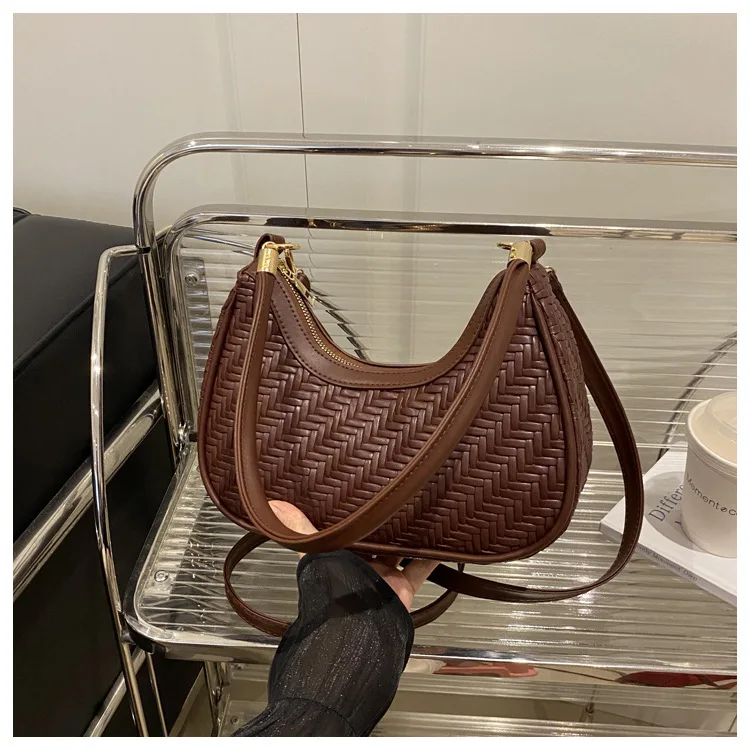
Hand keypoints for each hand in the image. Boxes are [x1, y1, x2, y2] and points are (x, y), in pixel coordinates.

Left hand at [269, 501, 437, 610]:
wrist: (357, 629)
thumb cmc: (332, 591)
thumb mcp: (314, 552)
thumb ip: (299, 529)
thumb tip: (272, 504)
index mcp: (338, 557)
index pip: (345, 527)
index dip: (352, 511)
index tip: (362, 489)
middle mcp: (360, 566)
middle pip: (374, 537)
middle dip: (382, 519)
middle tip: (395, 491)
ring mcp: (382, 576)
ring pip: (399, 549)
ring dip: (407, 532)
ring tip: (419, 506)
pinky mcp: (403, 587)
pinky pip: (420, 568)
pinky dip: (432, 555)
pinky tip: (441, 539)